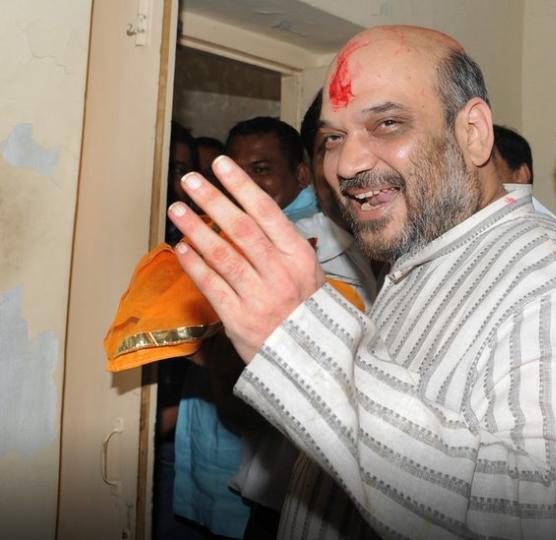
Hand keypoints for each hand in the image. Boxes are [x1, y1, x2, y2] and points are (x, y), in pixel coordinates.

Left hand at [167, 156, 325, 361]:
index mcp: (300, 256)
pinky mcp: (239, 319)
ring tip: (177, 210)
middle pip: (241, 229)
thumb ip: (283, 244)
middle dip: (213, 200)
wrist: (310, 358)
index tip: (221, 164)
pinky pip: (211, 286)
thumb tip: (251, 210)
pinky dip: (194, 265)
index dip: (242, 186)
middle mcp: (281, 273)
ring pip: (222, 255)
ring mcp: (259, 297)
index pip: (267, 212)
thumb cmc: (307, 310)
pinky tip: (181, 248)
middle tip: (190, 180)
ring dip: (196, 229)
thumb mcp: (309, 272)